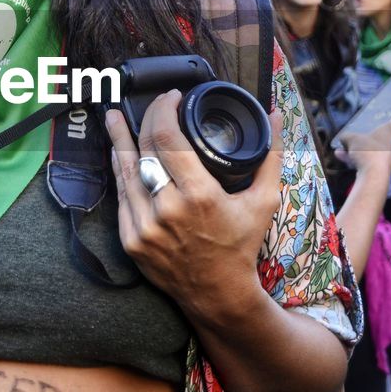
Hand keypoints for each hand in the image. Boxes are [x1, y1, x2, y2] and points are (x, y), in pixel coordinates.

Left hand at [105, 91, 282, 323]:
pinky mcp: (131, 240)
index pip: (168, 138)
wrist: (218, 294)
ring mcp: (144, 226)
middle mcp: (167, 209)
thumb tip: (276, 116)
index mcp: (199, 195)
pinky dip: (121, 173)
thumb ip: (271, 156)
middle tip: (150, 105)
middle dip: (145, 119)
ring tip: (114, 117)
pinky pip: (121, 197)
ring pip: (124, 171)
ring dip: (119, 140)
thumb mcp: (264, 201)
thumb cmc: (241, 246)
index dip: (164, 110)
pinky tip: (119, 155)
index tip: (171, 97)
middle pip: (144, 148)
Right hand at [335, 112, 390, 175]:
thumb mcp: (352, 139)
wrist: (373, 176)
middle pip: (386, 135)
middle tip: (362, 131)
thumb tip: (343, 138)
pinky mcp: (383, 169)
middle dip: (372, 134)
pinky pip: (370, 160)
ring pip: (374, 149)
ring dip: (360, 148)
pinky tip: (342, 158)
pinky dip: (359, 158)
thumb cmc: (368, 151)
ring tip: (343, 149)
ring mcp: (390, 157)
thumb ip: (347, 136)